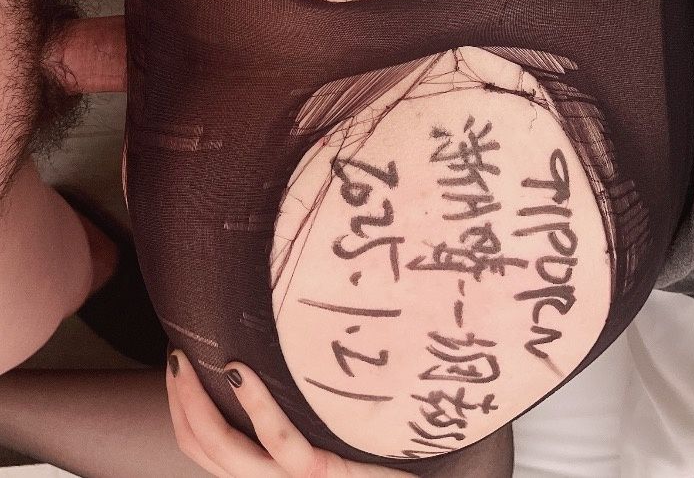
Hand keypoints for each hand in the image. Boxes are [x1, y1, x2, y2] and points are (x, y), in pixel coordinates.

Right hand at [166, 350, 405, 476]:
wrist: (417, 475)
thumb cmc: (373, 436)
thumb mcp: (321, 411)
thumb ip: (292, 393)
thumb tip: (264, 334)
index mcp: (268, 468)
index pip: (204, 448)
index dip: (179, 409)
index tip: (175, 362)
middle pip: (205, 449)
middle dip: (179, 402)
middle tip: (172, 355)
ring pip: (228, 450)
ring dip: (197, 404)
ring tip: (186, 360)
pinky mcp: (325, 476)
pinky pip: (280, 443)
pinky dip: (254, 406)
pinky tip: (238, 371)